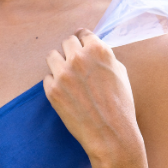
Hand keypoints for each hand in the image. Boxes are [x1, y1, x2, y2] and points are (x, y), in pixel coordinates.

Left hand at [43, 30, 142, 167]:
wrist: (110, 133)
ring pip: (52, 56)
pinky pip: (47, 78)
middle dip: (71, 52)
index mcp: (98, 50)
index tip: (80, 47)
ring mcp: (63, 74)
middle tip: (76, 65)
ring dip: (59, 64)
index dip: (82, 41)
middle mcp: (78, 58)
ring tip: (67, 77)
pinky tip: (66, 94)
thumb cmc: (120, 104)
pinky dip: (55, 83)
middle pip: (66, 42)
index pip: (83, 34)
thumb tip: (91, 49)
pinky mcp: (52, 90)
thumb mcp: (120, 72)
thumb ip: (103, 57)